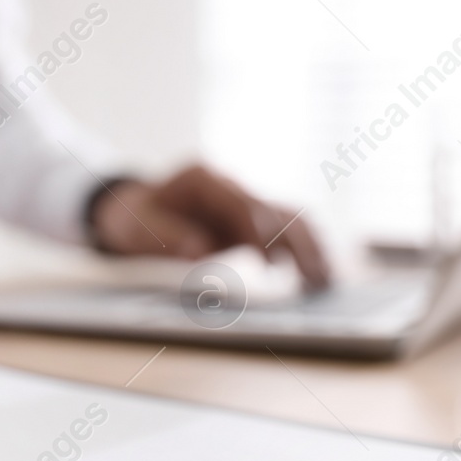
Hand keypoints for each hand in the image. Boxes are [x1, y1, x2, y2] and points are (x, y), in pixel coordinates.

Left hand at [90, 165, 329, 287]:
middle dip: (294, 243)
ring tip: (325, 280)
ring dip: (309, 246)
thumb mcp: (137, 228)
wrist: (136, 210)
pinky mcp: (253, 219)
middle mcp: (230, 186)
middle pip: (273, 209)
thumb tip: (198, 251)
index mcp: (203, 180)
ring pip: (289, 217)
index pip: (240, 204)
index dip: (258, 232)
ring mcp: (244, 200)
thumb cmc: (135, 219)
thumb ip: (166, 236)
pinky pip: (286, 229)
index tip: (270, 263)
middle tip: (313, 277)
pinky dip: (305, 248)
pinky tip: (319, 274)